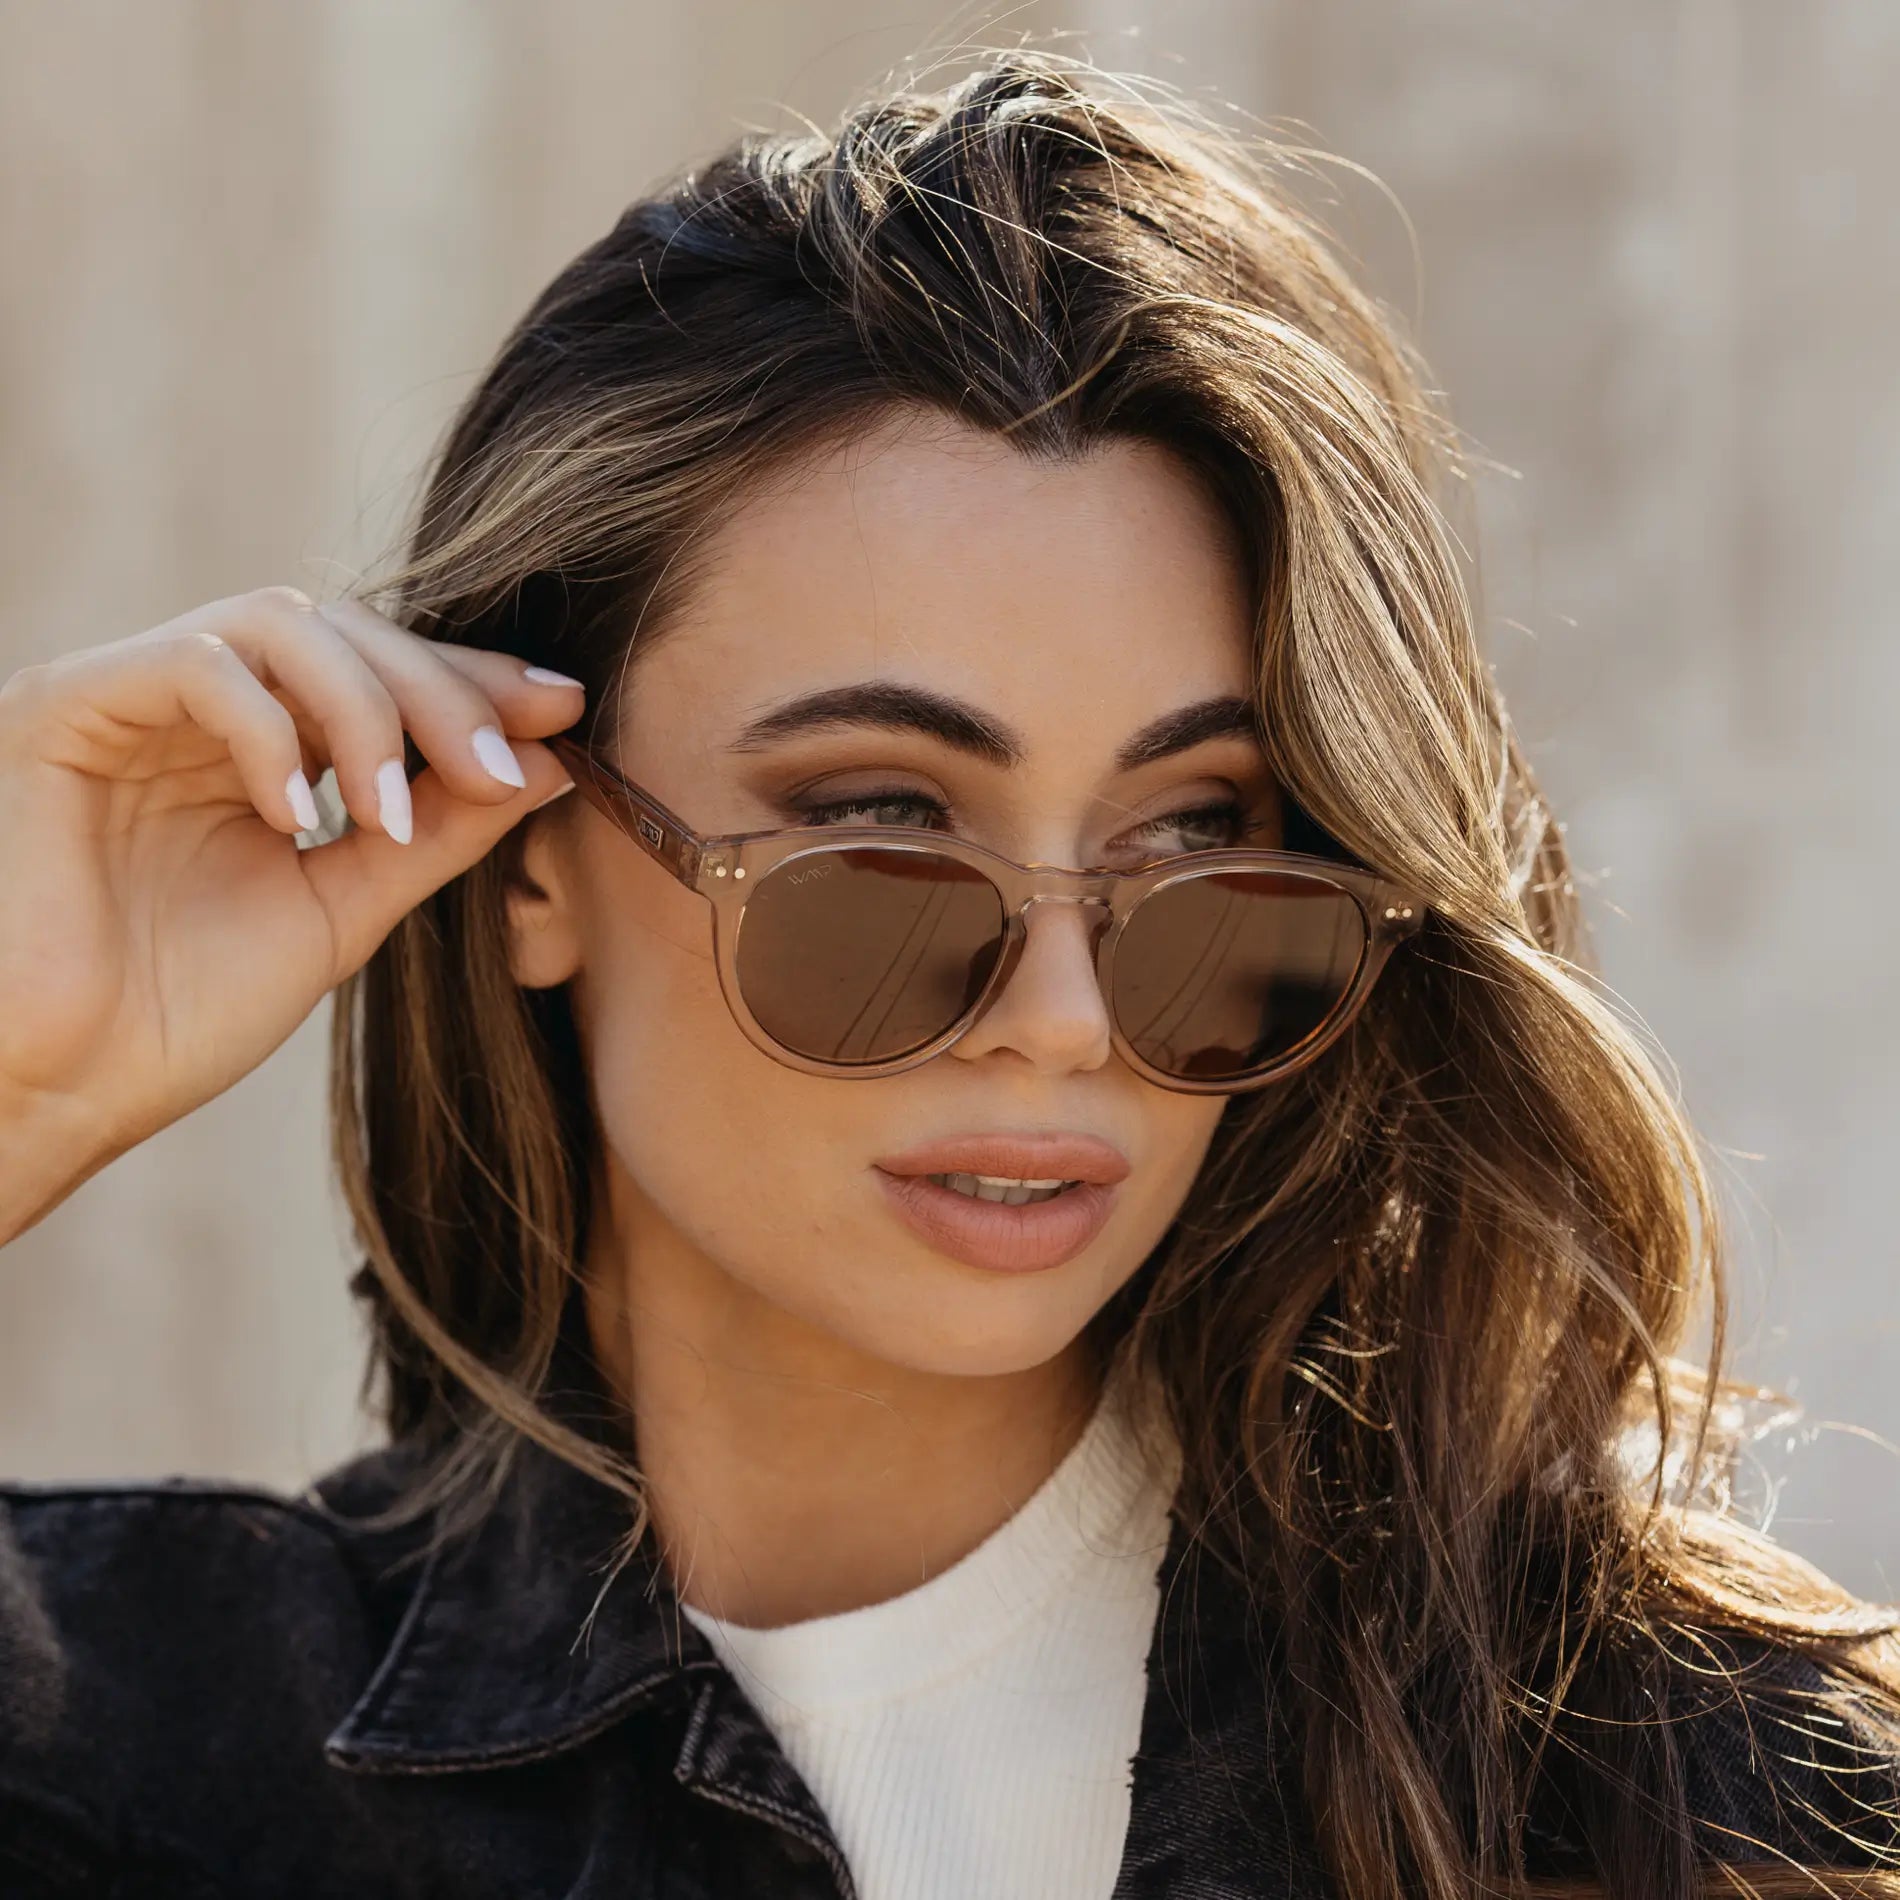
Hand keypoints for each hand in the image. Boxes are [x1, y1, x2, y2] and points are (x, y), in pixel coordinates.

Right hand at [0, 586, 581, 1239]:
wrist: (67, 1086)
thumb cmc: (187, 1010)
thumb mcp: (346, 908)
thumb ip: (440, 832)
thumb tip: (553, 764)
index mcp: (261, 747)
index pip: (379, 672)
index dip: (471, 683)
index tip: (564, 713)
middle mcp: (197, 707)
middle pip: (345, 630)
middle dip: (441, 691)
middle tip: (508, 763)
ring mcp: (131, 697)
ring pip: (278, 625)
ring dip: (368, 709)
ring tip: (396, 813)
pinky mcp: (67, 705)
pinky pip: (196, 666)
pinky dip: (270, 730)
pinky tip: (301, 814)